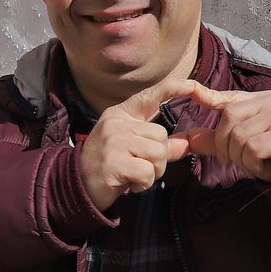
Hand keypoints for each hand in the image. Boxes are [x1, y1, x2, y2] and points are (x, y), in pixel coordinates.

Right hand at [79, 77, 195, 210]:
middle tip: (139, 168)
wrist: (77, 186)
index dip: (174, 88)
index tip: (193, 85)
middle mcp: (116, 123)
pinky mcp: (113, 162)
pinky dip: (143, 184)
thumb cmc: (108, 165)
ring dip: (152, 172)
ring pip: (158, 154)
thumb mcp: (132, 148)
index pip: (150, 95)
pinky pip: (147, 172)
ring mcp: (113, 141)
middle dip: (158, 159)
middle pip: (161, 136)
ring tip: (134, 176)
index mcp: (121, 114)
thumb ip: (158, 145)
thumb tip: (187, 144)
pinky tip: (128, 184)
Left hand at [182, 87, 270, 187]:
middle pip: (229, 118)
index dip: (209, 96)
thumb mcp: (239, 146)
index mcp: (260, 99)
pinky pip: (253, 148)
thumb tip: (188, 137)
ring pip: (239, 136)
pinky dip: (251, 163)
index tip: (192, 91)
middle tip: (235, 159)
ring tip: (252, 162)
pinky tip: (262, 165)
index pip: (229, 98)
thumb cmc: (270, 155)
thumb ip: (215, 140)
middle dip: (224, 145)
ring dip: (239, 157)